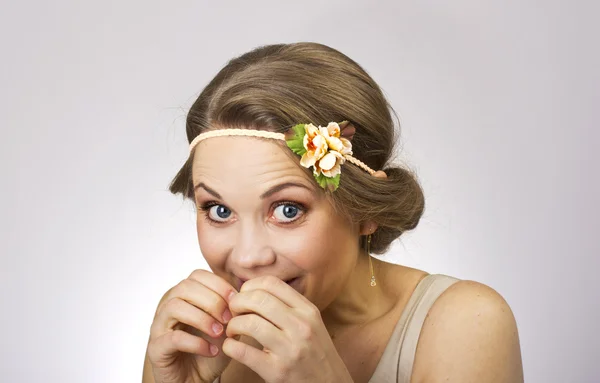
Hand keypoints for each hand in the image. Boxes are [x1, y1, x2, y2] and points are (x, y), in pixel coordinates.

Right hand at [146, 269, 237, 382]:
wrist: (196, 380)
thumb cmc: (210, 349)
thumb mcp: (227, 326)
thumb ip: (232, 307)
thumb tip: (245, 288)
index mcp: (184, 295)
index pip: (197, 275)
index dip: (218, 284)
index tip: (236, 299)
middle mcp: (168, 306)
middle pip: (185, 287)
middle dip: (212, 300)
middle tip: (228, 318)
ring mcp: (159, 326)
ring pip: (175, 307)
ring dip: (202, 318)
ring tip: (219, 333)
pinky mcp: (156, 348)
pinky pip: (173, 338)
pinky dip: (196, 343)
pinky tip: (212, 350)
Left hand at [222, 276, 352, 382]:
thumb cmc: (314, 352)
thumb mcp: (311, 323)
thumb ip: (288, 306)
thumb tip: (254, 289)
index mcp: (308, 311)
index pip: (272, 284)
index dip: (250, 286)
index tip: (243, 296)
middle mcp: (301, 326)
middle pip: (258, 299)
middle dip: (237, 303)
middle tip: (232, 312)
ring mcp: (290, 349)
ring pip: (249, 323)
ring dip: (233, 325)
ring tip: (232, 331)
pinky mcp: (277, 371)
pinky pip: (243, 351)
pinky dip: (230, 347)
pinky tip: (231, 347)